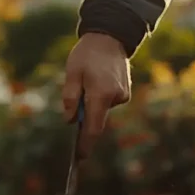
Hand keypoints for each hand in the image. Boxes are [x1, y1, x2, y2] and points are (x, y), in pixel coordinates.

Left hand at [61, 32, 131, 158]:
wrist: (111, 36)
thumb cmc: (87, 54)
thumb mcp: (72, 73)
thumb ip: (70, 98)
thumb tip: (69, 121)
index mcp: (100, 95)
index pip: (92, 128)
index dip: (85, 144)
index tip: (79, 158)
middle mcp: (115, 98)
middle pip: (96, 120)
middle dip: (84, 117)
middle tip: (78, 93)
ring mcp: (122, 96)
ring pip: (101, 110)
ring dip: (91, 103)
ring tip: (88, 80)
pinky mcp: (125, 92)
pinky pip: (107, 102)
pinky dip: (99, 98)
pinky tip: (97, 80)